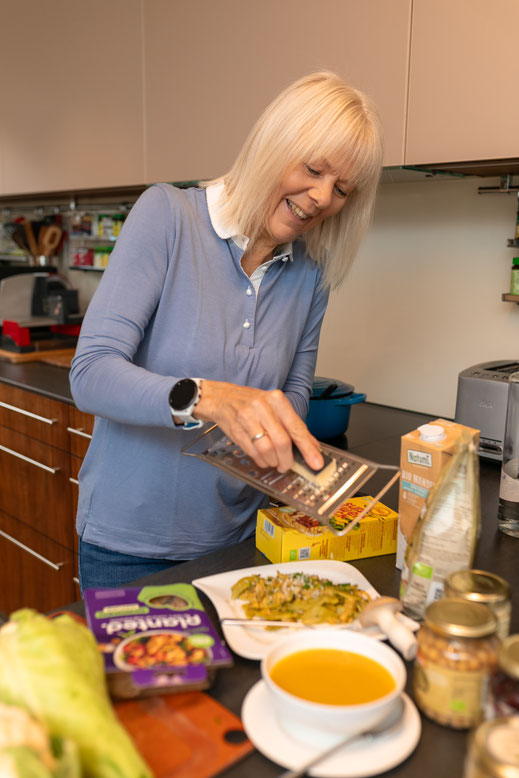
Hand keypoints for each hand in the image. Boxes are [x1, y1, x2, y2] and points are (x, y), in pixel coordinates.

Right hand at [194, 380, 323, 472]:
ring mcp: (247, 418)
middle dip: (287, 460)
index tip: (316, 463)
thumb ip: (293, 426)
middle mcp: (263, 407)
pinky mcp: (236, 430)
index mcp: (277, 400)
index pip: (296, 428)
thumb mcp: (274, 407)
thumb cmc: (252, 403)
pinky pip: (253, 452)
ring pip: (267, 449)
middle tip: (288, 466)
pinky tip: (263, 459)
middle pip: (282, 442)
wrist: (221, 398)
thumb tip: (313, 446)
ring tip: (274, 462)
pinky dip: (261, 460)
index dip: (308, 449)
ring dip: (273, 462)